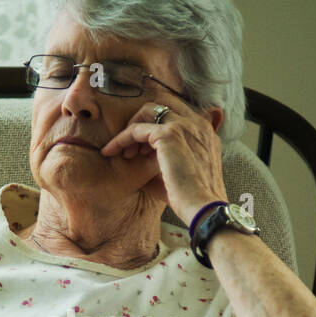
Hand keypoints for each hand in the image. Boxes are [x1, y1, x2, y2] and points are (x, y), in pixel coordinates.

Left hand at [99, 95, 228, 224]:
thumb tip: (135, 161)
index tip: (144, 152)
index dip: (155, 132)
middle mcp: (197, 124)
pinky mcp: (168, 134)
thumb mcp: (177, 175)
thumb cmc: (191, 200)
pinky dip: (121, 139)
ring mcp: (184, 126)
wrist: (203, 208)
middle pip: (162, 108)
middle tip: (132, 150)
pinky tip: (110, 152)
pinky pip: (136, 129)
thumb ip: (160, 162)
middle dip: (143, 124)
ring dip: (132, 130)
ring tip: (126, 155)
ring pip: (148, 112)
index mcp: (204, 134)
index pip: (176, 117)